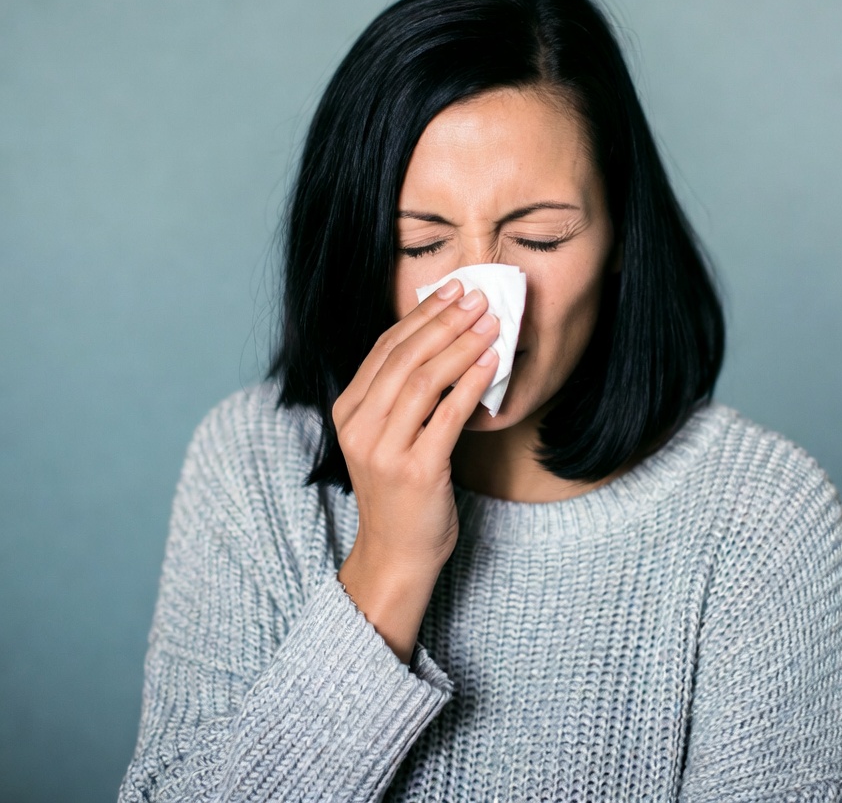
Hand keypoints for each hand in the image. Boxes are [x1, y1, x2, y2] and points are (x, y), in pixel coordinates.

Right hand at [333, 278, 498, 661]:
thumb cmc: (399, 492)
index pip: (385, 349)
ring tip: (490, 322)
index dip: (421, 316)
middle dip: (444, 322)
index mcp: (348, 412)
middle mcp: (359, 427)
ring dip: (461, 345)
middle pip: (404, 358)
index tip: (452, 291)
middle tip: (478, 298)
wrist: (396, 554)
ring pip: (423, 380)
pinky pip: (447, 416)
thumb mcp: (386, 438)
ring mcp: (383, 450)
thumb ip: (400, 396)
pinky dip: (471, 384)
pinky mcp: (415, 471)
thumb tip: (442, 341)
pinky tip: (491, 363)